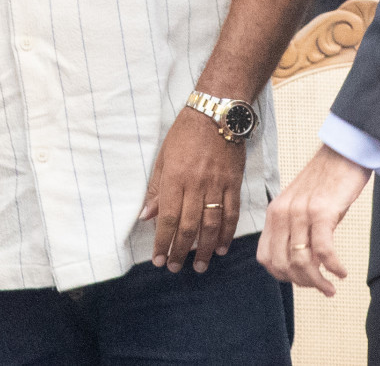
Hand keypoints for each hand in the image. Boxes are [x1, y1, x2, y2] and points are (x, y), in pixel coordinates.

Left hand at [140, 106, 245, 273]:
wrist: (217, 113)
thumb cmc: (185, 133)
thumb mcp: (163, 157)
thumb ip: (156, 189)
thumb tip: (145, 216)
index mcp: (174, 178)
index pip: (167, 218)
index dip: (162, 242)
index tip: (158, 259)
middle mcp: (195, 184)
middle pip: (188, 226)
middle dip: (180, 251)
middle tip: (175, 267)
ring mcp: (217, 185)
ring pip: (211, 225)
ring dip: (205, 249)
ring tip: (199, 266)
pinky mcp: (234, 184)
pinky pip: (231, 214)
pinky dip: (227, 234)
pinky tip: (222, 248)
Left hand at [257, 144, 371, 295]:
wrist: (342, 154)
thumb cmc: (325, 183)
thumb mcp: (300, 207)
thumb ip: (294, 231)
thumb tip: (300, 265)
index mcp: (274, 214)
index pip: (265, 257)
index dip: (281, 275)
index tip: (300, 281)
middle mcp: (283, 213)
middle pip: (282, 264)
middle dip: (301, 283)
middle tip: (320, 287)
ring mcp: (301, 212)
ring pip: (301, 261)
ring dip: (318, 281)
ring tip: (331, 287)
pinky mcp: (322, 211)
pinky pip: (323, 250)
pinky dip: (332, 267)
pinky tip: (341, 272)